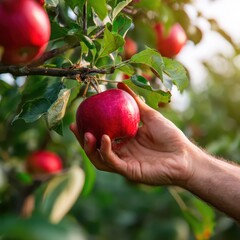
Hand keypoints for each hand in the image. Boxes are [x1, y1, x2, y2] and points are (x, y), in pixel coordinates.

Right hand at [70, 83, 193, 185]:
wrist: (184, 155)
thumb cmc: (170, 135)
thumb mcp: (149, 115)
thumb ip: (135, 102)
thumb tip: (121, 83)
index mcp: (125, 141)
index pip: (102, 134)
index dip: (90, 127)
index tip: (81, 115)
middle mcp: (122, 152)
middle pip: (96, 148)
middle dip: (83, 139)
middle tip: (75, 126)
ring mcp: (124, 163)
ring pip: (99, 158)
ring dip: (90, 147)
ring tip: (87, 134)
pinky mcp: (129, 172)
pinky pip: (112, 162)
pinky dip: (105, 151)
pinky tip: (104, 138)